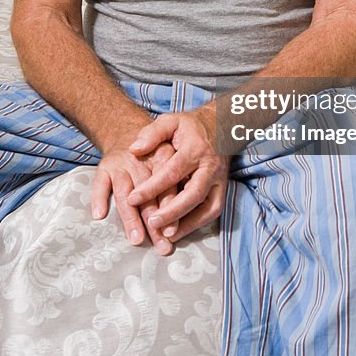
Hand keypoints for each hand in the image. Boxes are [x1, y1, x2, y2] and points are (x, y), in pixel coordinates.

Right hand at [91, 136, 181, 254]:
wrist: (127, 129)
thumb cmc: (155, 149)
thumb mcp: (172, 152)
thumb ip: (180, 178)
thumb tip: (194, 206)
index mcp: (163, 156)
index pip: (169, 185)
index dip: (170, 209)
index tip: (173, 231)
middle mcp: (142, 161)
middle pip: (148, 196)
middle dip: (155, 222)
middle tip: (162, 245)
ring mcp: (122, 164)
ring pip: (125, 193)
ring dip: (130, 218)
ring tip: (137, 239)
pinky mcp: (105, 167)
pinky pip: (100, 183)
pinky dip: (98, 198)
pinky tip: (99, 215)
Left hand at [127, 105, 229, 243]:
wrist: (221, 125)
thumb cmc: (191, 126)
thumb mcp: (170, 121)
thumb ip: (151, 133)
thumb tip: (134, 150)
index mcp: (195, 148)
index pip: (171, 172)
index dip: (151, 187)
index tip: (132, 198)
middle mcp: (210, 166)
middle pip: (193, 194)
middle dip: (172, 212)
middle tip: (152, 223)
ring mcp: (219, 179)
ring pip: (208, 208)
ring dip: (188, 224)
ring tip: (166, 234)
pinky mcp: (223, 189)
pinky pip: (213, 212)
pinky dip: (197, 224)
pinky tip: (179, 231)